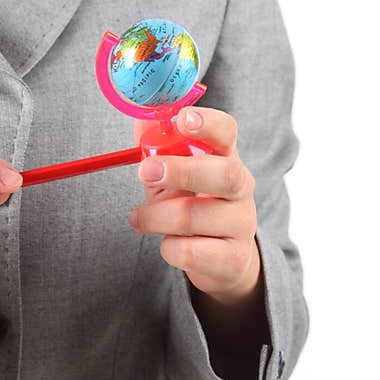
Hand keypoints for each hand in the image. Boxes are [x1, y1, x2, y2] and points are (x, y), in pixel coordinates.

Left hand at [128, 106, 260, 306]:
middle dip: (181, 171)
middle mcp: (241, 188)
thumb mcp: (174, 176)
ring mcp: (241, 224)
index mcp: (226, 158)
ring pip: (194, 217)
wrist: (223, 260)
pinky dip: (168, 248)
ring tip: (138, 218)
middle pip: (223, 173)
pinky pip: (190, 252)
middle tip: (145, 171)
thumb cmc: (193, 207)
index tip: (182, 119)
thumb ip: (158, 151)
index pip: (227, 132)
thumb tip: (140, 120)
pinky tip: (167, 244)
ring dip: (155, 217)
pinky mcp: (233, 258)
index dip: (208, 123)